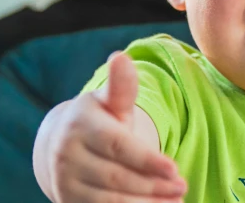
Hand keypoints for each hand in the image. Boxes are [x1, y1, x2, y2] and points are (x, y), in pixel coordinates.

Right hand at [40, 53, 186, 201]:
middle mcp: (66, 155)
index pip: (118, 146)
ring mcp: (64, 182)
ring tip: (175, 200)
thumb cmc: (99, 119)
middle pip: (117, 177)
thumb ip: (122, 86)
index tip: (175, 169)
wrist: (62, 143)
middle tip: (182, 186)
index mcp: (81, 125)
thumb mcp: (110, 100)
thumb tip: (121, 57)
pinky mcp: (66, 202)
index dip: (147, 160)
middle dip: (152, 185)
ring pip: (109, 201)